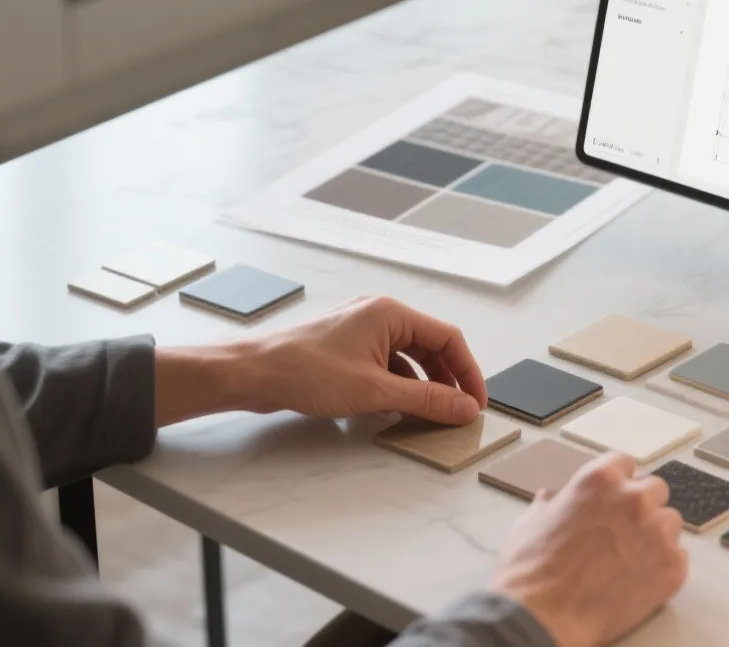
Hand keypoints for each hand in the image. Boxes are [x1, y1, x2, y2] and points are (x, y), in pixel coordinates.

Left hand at [155, 296, 486, 426]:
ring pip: (407, 357)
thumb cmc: (307, 373)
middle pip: (430, 346)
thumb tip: (464, 408)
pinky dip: (397, 385)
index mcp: (391, 313)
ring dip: (422, 385)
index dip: (468, 372)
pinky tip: (397, 409)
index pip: (448, 338)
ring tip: (429, 415)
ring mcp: (360, 329)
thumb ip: (426, 400)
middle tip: (456, 412)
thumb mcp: (376, 391)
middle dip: (446, 380)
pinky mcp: (346, 347)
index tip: (476, 403)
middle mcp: (379, 314)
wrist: (252, 374)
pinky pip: (385, 363)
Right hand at [491, 452, 687, 646]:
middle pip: (655, 489)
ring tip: (630, 558)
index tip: (616, 495)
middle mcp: (634, 499)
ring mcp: (657, 533)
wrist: (544, 618)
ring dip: (655, 535)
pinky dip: (663, 566)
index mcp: (601, 480)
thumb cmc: (531, 573)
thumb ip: (551, 504)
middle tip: (624, 530)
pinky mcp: (672, 566)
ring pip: (670, 523)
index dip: (619, 481)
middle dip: (642, 506)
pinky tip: (639, 578)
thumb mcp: (530, 523)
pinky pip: (678, 556)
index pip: (625, 463)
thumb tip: (551, 499)